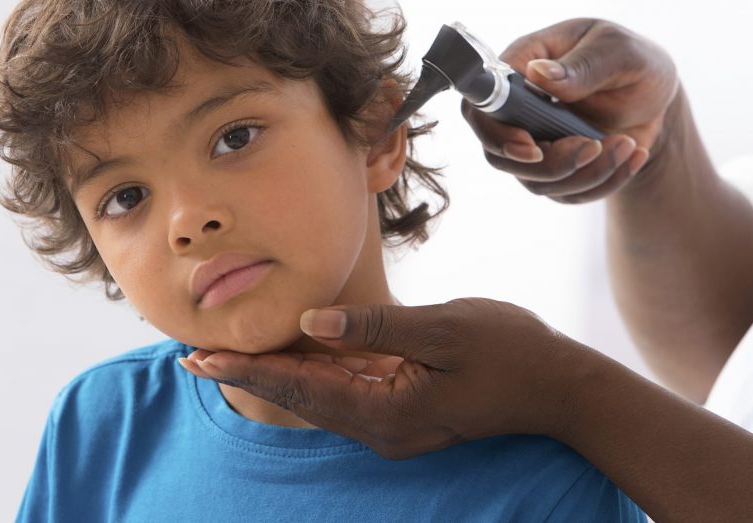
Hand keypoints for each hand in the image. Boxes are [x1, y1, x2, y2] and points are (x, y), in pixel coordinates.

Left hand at [178, 298, 579, 459]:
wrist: (558, 388)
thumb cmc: (508, 351)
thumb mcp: (443, 328)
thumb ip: (373, 329)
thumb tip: (309, 324)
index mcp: (387, 412)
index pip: (302, 389)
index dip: (249, 370)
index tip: (201, 358)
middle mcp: (382, 428)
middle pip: (301, 399)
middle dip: (248, 375)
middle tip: (193, 358)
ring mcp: (393, 424)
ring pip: (319, 398)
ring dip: (274, 375)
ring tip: (226, 358)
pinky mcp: (404, 411)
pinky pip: (345, 393)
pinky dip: (311, 375)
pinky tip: (290, 356)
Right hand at [464, 18, 679, 202]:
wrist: (657, 97)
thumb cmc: (632, 61)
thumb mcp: (619, 52)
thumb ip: (582, 65)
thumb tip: (538, 75)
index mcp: (521, 67)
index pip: (481, 105)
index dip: (495, 133)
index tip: (533, 146)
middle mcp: (517, 110)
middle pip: (501, 155)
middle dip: (549, 163)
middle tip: (593, 145)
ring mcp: (533, 143)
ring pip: (535, 181)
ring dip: (585, 173)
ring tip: (627, 144)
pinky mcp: (555, 170)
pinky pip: (567, 194)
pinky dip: (604, 182)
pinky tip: (633, 155)